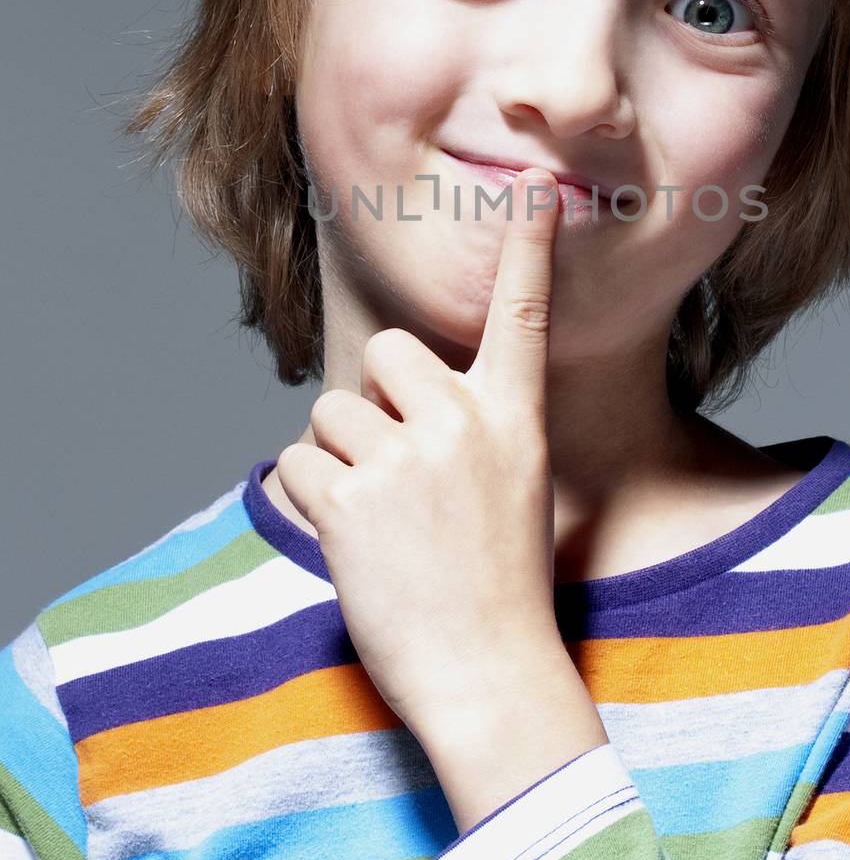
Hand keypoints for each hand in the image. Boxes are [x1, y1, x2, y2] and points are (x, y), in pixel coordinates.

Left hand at [274, 168, 565, 738]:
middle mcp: (463, 424)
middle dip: (375, 398)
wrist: (490, 676)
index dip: (530, 246)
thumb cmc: (501, 585)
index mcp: (514, 418)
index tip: (538, 183)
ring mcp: (406, 460)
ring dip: (340, 459)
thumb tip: (406, 393)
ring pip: (332, 411)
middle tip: (396, 465)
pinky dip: (313, 502)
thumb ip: (474, 428)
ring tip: (381, 520)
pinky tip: (352, 544)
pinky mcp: (351, 502)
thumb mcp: (516, 487)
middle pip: (387, 351)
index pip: (525, 314)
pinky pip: (301, 465)